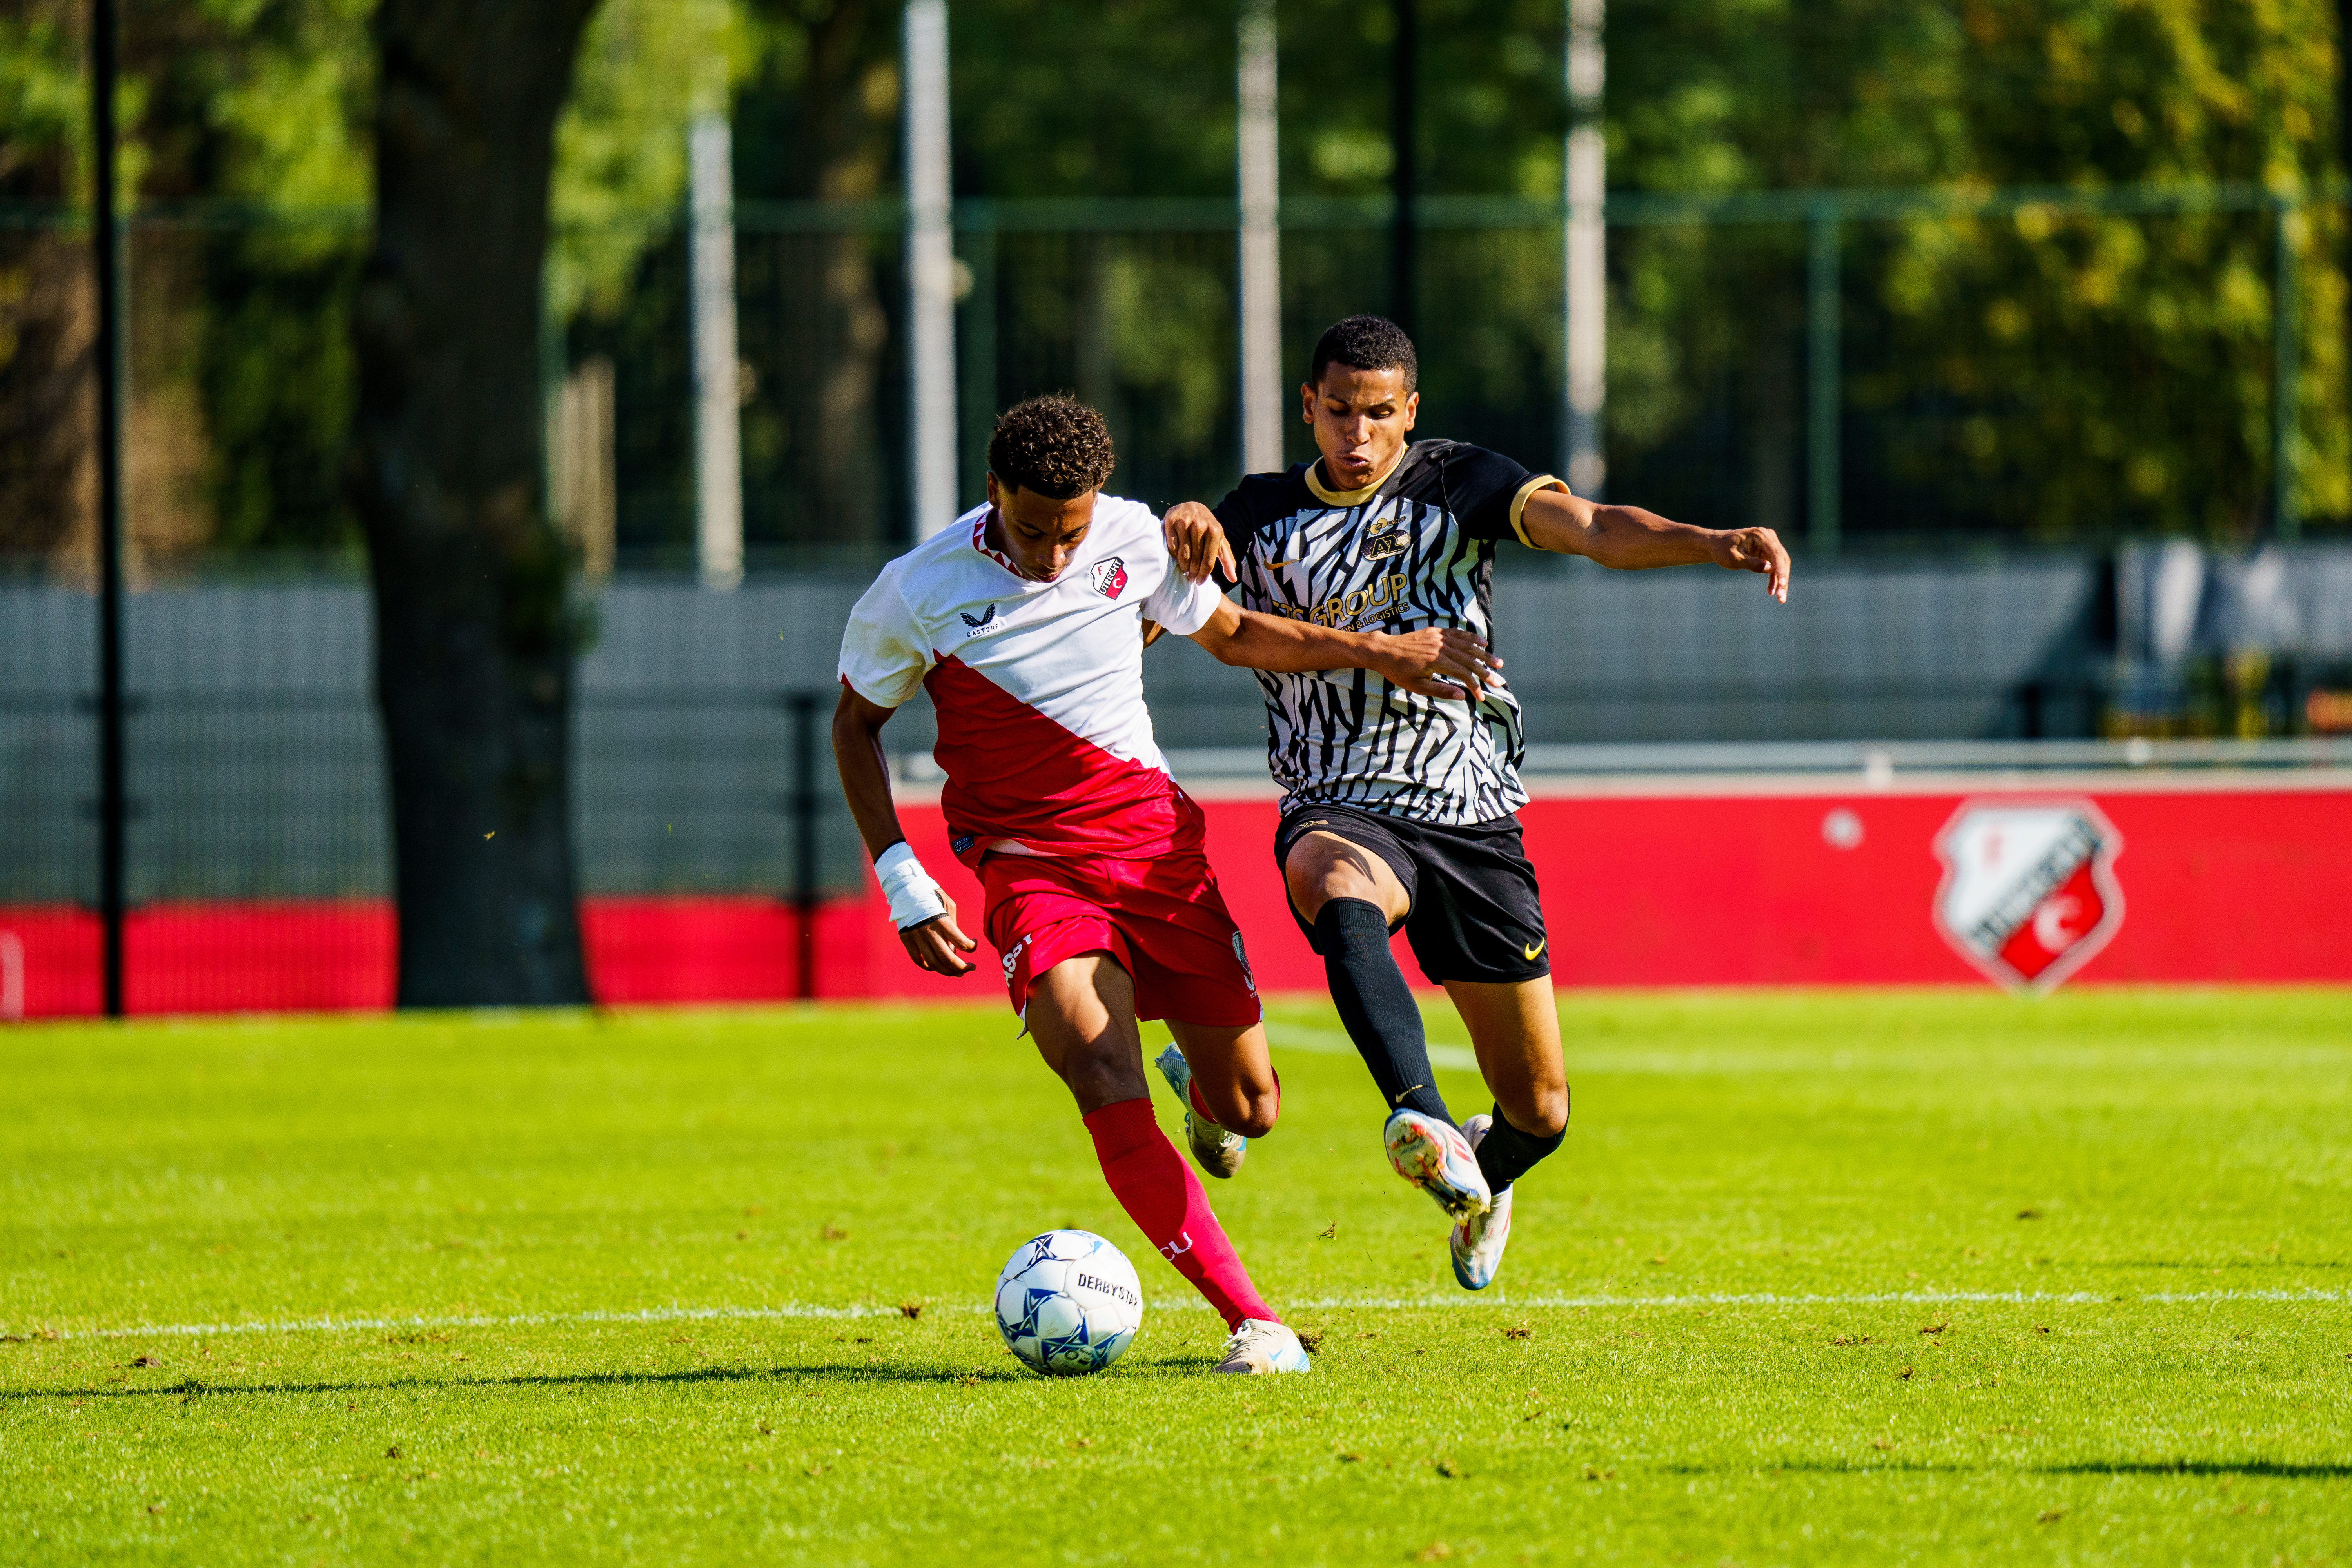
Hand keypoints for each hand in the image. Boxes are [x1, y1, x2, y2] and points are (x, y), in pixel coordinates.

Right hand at [898, 892, 978, 975]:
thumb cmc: (932, 897)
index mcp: (943, 922)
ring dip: (948, 971)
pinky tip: (938, 967)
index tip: (974, 944)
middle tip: (971, 968)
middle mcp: (929, 932)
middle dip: (963, 967)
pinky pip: (919, 961)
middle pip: (948, 959)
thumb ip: (953, 928)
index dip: (972, 947)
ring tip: (957, 973)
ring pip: (934, 964)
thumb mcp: (948, 906)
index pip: (962, 942)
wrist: (906, 890)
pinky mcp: (906, 940)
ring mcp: (916, 938)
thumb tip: (954, 950)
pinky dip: (930, 967)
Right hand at [1163, 501, 1236, 583]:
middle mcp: (1200, 525)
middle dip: (1193, 573)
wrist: (1191, 507)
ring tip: (1185, 569)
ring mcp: (1184, 523)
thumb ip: (1227, 560)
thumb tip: (1233, 579)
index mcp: (1214, 531)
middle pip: (1195, 560)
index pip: (1208, 562)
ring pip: (1182, 556)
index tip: (1199, 581)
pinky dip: (1174, 555)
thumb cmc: (1207, 528)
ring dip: (1183, 567)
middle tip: (1191, 577)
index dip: (1203, 575)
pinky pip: (1172, 547)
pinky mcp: (1171, 522)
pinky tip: (1177, 555)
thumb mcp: (1220, 541)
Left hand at [1368, 627, 1504, 701]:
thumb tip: (1463, 695)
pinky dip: (1472, 638)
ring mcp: (1439, 637)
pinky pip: (1458, 633)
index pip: (1463, 674)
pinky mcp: (1436, 631)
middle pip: (1470, 659)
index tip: (1482, 697)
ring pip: (1467, 645)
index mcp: (1436, 661)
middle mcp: (1441, 647)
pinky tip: (1483, 643)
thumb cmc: (1398, 672)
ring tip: (1498, 663)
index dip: (1475, 686)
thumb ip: (1441, 690)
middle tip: (1499, 681)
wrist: (1383, 651)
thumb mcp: (1417, 686)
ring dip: (1484, 655)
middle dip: (1486, 672)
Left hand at [1710, 526, 1790, 602]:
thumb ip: (1751, 563)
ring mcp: (1769, 545)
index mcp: (1760, 535)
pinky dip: (1773, 579)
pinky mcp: (1767, 553)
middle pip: (1781, 559)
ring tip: (1780, 599)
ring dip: (1780, 582)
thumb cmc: (1722, 549)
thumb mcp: (1733, 558)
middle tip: (1782, 598)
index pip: (1775, 553)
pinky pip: (1774, 567)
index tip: (1783, 584)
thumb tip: (1771, 568)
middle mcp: (1768, 537)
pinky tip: (1771, 592)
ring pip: (1780, 565)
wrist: (1717, 545)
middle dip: (1783, 579)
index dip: (1780, 569)